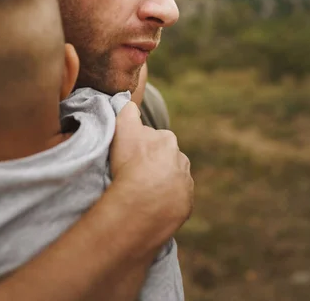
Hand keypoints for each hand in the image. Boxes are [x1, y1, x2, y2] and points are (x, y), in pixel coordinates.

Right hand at [110, 102, 192, 245]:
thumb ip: (128, 112)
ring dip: (161, 185)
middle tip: (136, 176)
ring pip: (172, 181)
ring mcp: (185, 183)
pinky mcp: (185, 204)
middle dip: (155, 165)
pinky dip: (165, 202)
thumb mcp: (124, 129)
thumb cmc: (131, 163)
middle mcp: (181, 160)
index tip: (131, 157)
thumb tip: (131, 104)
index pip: (154, 139)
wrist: (142, 202)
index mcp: (167, 139)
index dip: (141, 147)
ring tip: (143, 194)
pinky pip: (175, 201)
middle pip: (166, 160)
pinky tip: (151, 206)